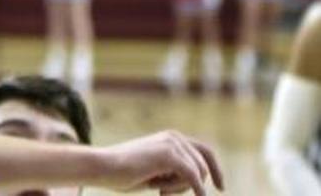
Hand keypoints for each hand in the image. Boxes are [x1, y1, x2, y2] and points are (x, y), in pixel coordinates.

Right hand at [92, 129, 224, 192]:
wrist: (105, 167)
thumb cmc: (127, 173)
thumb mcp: (156, 171)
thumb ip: (175, 171)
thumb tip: (197, 180)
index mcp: (172, 138)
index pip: (205, 152)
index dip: (216, 169)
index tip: (221, 187)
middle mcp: (174, 136)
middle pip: (202, 167)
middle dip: (189, 187)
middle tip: (162, 192)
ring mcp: (172, 143)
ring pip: (196, 174)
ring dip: (179, 188)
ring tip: (156, 187)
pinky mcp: (168, 154)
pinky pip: (192, 177)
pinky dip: (195, 190)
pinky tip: (175, 194)